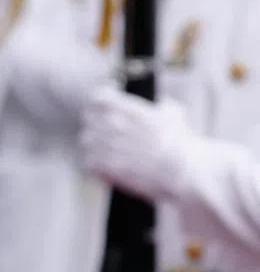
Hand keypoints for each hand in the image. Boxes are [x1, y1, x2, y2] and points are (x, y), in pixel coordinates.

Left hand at [80, 86, 192, 202]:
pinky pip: (89, 162)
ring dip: (95, 144)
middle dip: (98, 124)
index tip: (105, 108)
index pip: (97, 97)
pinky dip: (96, 164)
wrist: (184, 173)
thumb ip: (158, 103)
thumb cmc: (182, 144)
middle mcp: (111, 123)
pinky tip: (107, 167)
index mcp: (125, 107)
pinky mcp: (104, 166)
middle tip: (108, 132)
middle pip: (89, 118)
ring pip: (87, 140)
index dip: (101, 103)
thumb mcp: (173, 113)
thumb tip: (154, 102)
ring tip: (108, 151)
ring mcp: (106, 144)